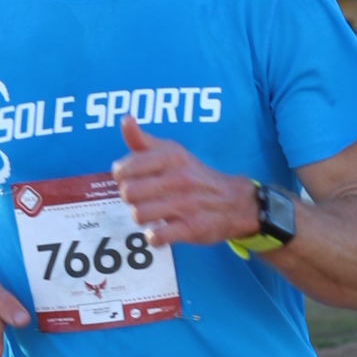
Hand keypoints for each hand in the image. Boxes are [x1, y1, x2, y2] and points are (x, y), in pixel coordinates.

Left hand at [113, 114, 255, 245]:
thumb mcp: (171, 153)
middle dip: (130, 199)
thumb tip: (125, 119)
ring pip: (138, 214)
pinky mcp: (192, 227)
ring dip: (141, 218)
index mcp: (170, 156)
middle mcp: (178, 177)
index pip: (124, 169)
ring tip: (151, 214)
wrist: (234, 201)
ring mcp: (186, 203)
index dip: (122, 177)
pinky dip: (154, 237)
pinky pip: (158, 236)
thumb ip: (142, 140)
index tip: (133, 179)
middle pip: (128, 193)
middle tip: (143, 198)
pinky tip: (160, 231)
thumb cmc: (193, 176)